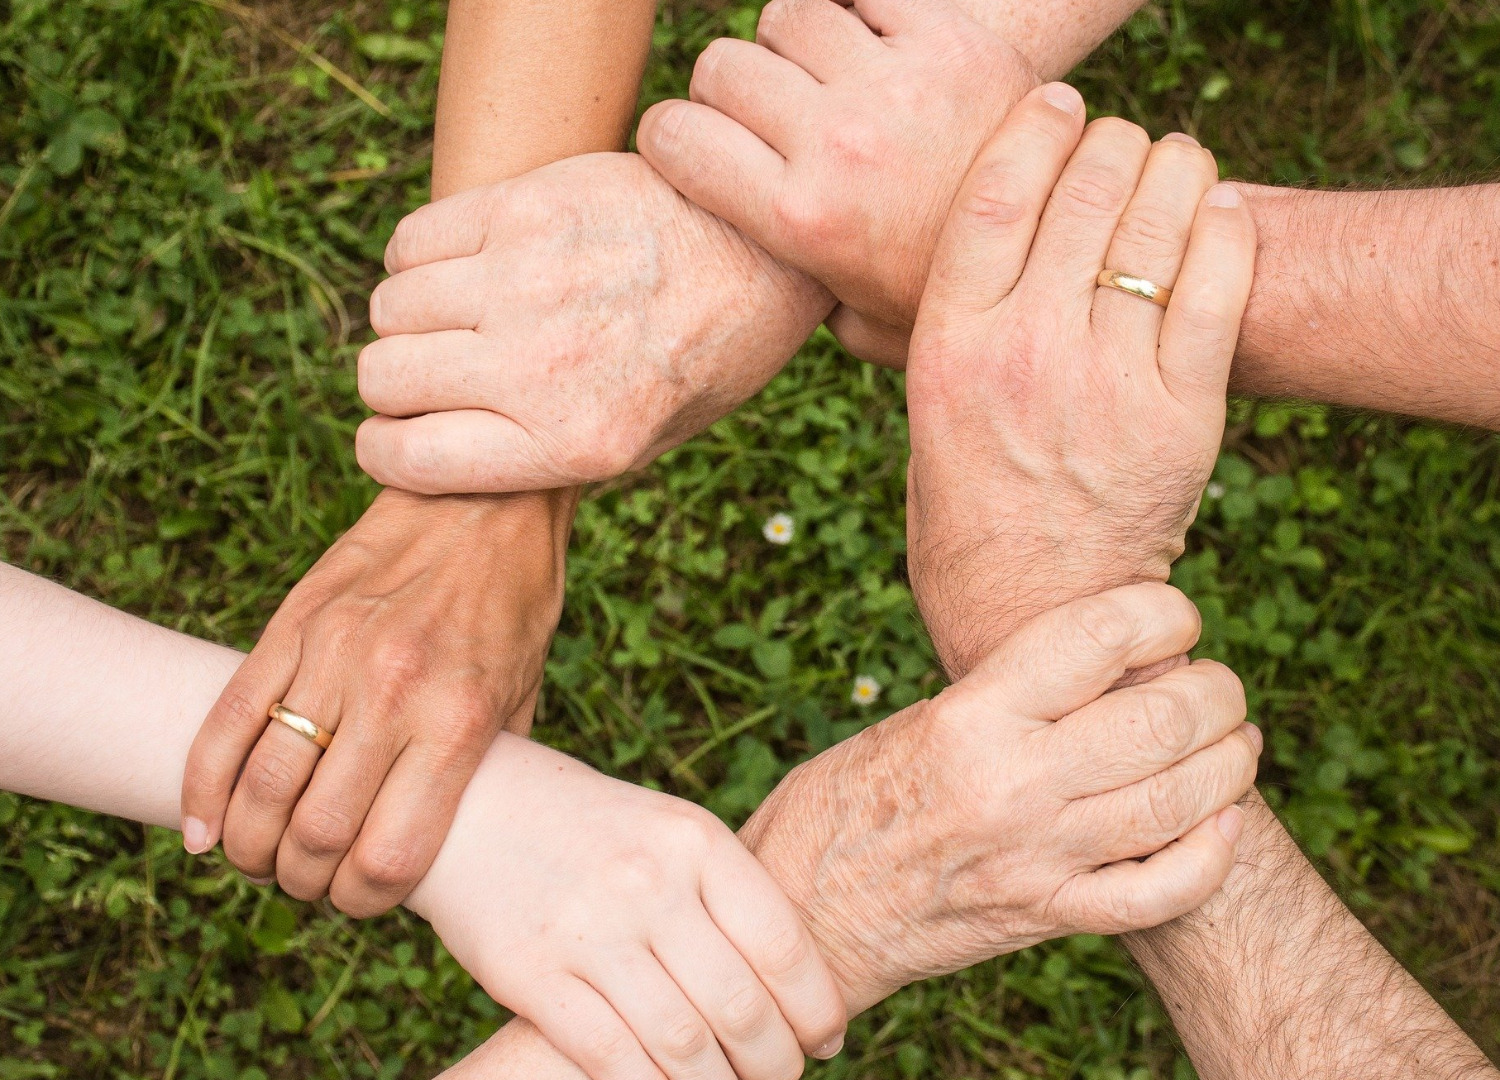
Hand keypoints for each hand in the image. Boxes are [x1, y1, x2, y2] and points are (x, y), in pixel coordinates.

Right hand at [179, 488, 570, 916]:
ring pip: (261, 785)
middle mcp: (392, 692)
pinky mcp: (292, 624)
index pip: (389, 855)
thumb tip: (448, 842)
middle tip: (307, 882)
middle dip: (303, 881)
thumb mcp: (524, 693)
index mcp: (458, 721)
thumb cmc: (514, 604)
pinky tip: (204, 827)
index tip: (361, 900)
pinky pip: (227, 720)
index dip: (364, 901)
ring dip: (250, 845)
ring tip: (260, 857)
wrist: (484, 498)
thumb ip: (484, 769)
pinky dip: (203, 786)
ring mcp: (333, 655)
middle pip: (315, 833)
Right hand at [354, 152, 832, 492]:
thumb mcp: (646, 442)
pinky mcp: (525, 207)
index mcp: (574, 443)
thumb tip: (442, 456)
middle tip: (436, 373)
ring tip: (458, 316)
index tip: (395, 436)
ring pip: (390, 307)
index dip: (386, 450)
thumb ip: (545, 456)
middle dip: (395, 384)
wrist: (765, 251)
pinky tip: (464, 266)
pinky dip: (418, 258)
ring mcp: (528, 281)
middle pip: (384, 378)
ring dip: (409, 319)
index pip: (408, 459)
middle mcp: (542, 367)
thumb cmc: (706, 356)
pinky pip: (412, 241)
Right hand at [406, 735, 847, 1079]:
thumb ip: (726, 894)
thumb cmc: (593, 829)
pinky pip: (610, 1057)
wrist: (472, 806)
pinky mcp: (530, 974)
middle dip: (774, 1061)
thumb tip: (799, 983)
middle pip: (739, 1005)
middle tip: (781, 1076)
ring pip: (683, 1044)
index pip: (782, 943)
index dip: (816, 1007)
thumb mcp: (668, 832)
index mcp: (694, 840)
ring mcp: (588, 929)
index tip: (825, 1039)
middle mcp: (647, 882)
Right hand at [428, 582, 1257, 1079]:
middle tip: (1219, 684)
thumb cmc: (843, 804)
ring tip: (1237, 740)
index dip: (1162, 613)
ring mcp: (1038, 857)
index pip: (1099, 638)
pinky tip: (1221, 824)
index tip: (1175, 615)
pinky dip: (1209, 856)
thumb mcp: (914, 722)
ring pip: (1180, 801)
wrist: (802, 916)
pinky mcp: (1047, 916)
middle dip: (1216, 691)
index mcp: (971, 717)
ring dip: (1231, 763)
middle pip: (1162, 718)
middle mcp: (1014, 783)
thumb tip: (1101, 661)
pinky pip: (1159, 891)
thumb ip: (1004, 696)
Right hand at [637, 0, 1035, 365]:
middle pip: (723, 66)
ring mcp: (894, 85)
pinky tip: (876, 51)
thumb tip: (745, 281)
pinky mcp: (949, 39)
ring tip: (826, 80)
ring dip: (795, 43)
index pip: (674, 136)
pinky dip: (859, 13)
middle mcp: (837, 144)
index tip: (693, 146)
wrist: (1067, 249)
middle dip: (730, 90)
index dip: (671, 136)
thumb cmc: (949, 294)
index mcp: (801, 219)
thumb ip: (793, 296)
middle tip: (768, 117)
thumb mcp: (858, 323)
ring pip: (787, 15)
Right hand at [903, 85, 1255, 676]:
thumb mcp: (922, 417)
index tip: (1058, 104)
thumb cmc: (966, 515)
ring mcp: (1108, 383)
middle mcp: (1025, 354)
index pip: (995, 193)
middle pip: (1084, 189)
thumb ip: (936, 332)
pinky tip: (1219, 210)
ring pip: (1157, 223)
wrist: (1033, 616)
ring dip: (1174, 169)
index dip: (1034, 128)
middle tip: (1121, 142)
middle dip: (1111, 142)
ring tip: (1176, 163)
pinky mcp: (1181, 416)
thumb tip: (940, 249)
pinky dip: (1226, 229)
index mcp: (948, 348)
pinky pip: (1219, 286)